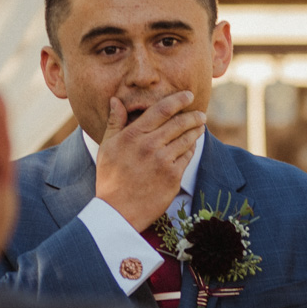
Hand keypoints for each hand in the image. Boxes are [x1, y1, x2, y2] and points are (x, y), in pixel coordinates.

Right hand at [94, 91, 205, 230]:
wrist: (118, 212)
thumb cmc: (110, 179)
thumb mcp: (107, 147)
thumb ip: (115, 122)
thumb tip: (116, 100)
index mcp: (133, 136)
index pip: (161, 110)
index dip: (178, 100)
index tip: (188, 95)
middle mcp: (150, 146)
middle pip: (179, 123)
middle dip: (193, 116)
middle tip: (200, 114)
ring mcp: (163, 162)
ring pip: (187, 139)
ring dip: (196, 130)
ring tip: (200, 127)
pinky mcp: (173, 177)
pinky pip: (188, 157)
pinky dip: (192, 149)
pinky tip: (192, 146)